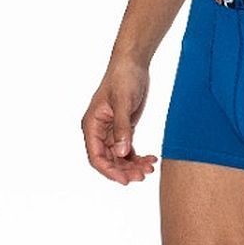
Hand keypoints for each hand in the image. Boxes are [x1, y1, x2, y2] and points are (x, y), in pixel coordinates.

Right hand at [81, 58, 158, 184]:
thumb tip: (121, 153)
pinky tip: (151, 159)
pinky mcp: (123, 129)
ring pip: (119, 157)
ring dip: (133, 165)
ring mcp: (110, 131)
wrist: (132, 64)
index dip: (109, 171)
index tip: (125, 180)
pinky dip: (138, 157)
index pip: (96, 156)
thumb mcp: (123, 103)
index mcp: (92, 125)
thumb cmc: (123, 78)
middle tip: (143, 175)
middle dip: (125, 170)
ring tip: (150, 167)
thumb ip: (122, 128)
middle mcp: (98, 131)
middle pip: (109, 160)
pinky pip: (128, 149)